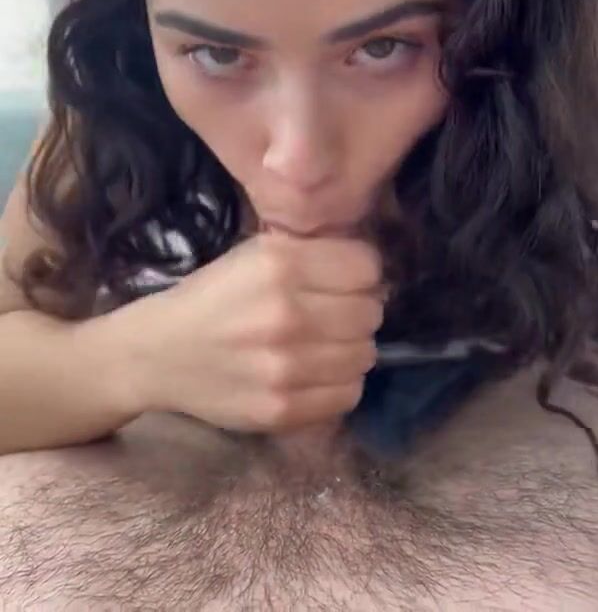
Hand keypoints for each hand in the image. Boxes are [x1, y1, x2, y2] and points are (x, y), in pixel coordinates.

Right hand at [120, 231, 384, 432]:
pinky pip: (348, 395)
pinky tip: (315, 373)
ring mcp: (285, 366)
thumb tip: (374, 271)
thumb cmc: (213, 297)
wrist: (158, 353)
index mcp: (279, 264)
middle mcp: (286, 313)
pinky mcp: (282, 409)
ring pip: (365, 355)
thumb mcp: (256, 253)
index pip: (366, 267)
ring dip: (351, 349)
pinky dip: (339, 384)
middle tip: (334, 315)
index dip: (361, 273)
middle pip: (370, 312)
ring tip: (324, 346)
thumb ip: (312, 255)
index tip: (345, 281)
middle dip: (358, 311)